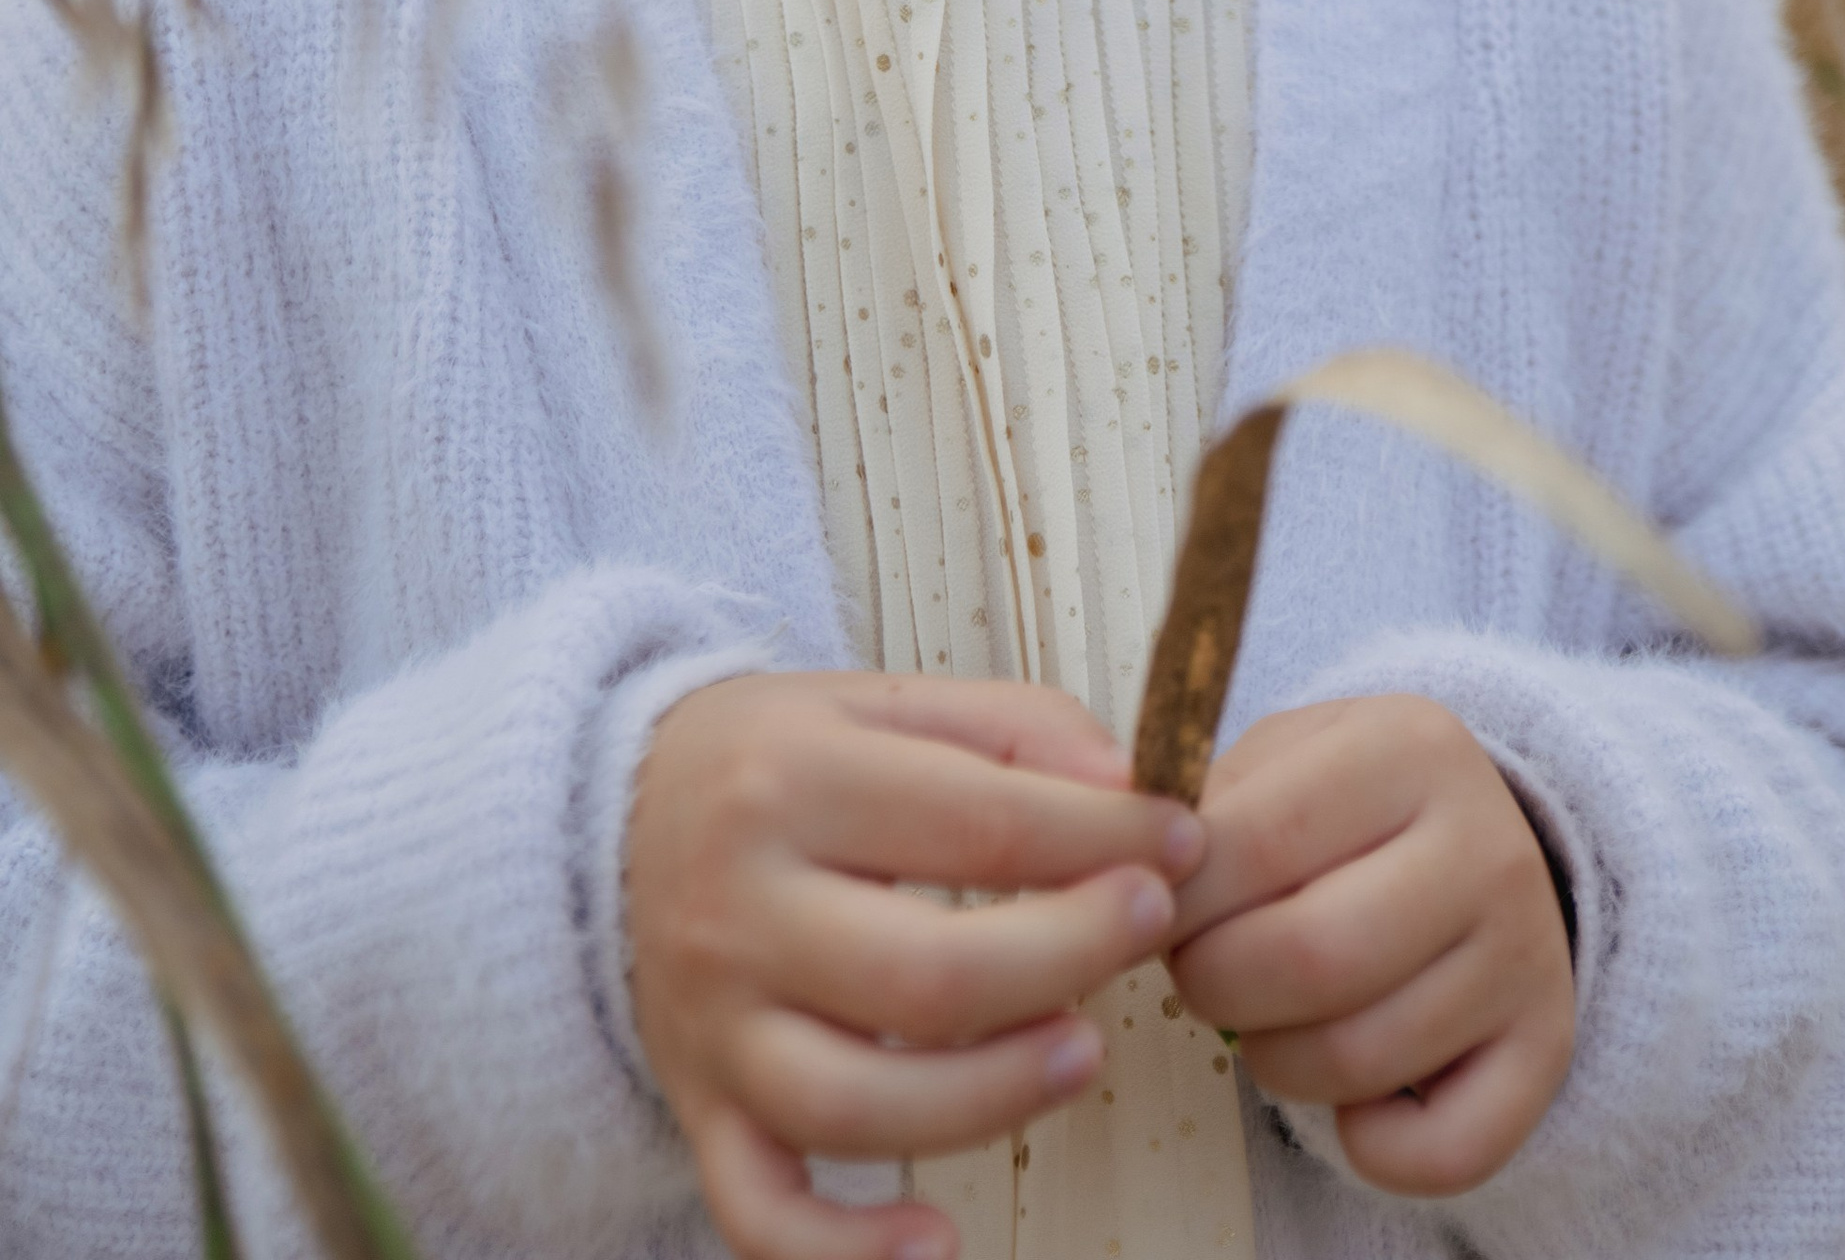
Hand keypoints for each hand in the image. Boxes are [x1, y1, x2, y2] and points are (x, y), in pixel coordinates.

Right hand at [627, 668, 1205, 1259]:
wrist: (605, 817)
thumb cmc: (770, 761)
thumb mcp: (878, 700)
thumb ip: (1008, 727)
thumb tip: (1123, 786)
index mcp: (791, 782)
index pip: (979, 823)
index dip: (1103, 841)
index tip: (1179, 843)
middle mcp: (741, 910)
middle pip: (927, 975)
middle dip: (1068, 957)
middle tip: (1150, 929)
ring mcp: (716, 1026)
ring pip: (858, 1104)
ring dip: (994, 1096)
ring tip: (1085, 1050)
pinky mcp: (701, 1110)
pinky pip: (763, 1211)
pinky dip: (846, 1253)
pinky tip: (939, 1245)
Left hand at [1165, 694, 1574, 1199]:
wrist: (1482, 838)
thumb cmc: (1349, 808)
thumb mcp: (1288, 757)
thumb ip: (1210, 799)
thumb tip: (1132, 858)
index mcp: (1410, 749)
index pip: (1256, 842)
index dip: (1177, 898)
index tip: (1158, 906)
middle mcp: (1486, 848)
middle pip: (1309, 958)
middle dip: (1215, 983)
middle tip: (1201, 970)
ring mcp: (1525, 954)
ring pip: (1358, 1060)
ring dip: (1276, 1060)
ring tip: (1270, 1016)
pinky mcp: (1545, 1050)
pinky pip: (1442, 1151)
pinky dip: (1371, 1148)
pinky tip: (1351, 1096)